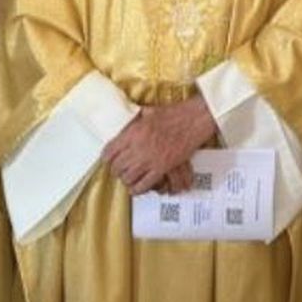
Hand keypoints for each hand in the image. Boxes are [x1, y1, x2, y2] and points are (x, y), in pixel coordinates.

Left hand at [102, 96, 217, 195]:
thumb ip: (135, 120)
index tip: (108, 159)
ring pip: (128, 177)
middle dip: (116, 169)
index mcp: (133, 132)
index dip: (107, 157)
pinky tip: (135, 188)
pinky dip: (137, 189)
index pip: (110, 151)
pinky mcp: (162, 168)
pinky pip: (144, 185)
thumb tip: (126, 122)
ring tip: (127, 177)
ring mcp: (150, 160)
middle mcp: (138, 147)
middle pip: (117, 166)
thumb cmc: (174, 113)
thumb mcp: (149, 112)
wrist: (194, 120)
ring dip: (126, 179)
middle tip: (118, 169)